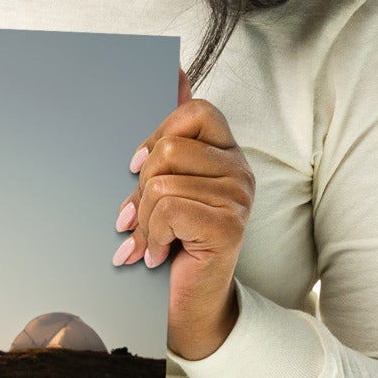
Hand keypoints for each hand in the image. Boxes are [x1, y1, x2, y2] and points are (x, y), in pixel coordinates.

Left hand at [112, 66, 253, 359]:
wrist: (188, 307)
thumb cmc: (173, 245)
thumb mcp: (165, 186)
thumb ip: (171, 135)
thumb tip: (175, 71)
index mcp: (225, 154)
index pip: (196, 111)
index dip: (158, 134)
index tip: (137, 168)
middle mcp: (240, 170)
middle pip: (171, 148)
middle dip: (140, 187)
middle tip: (136, 218)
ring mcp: (239, 197)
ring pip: (163, 182)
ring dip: (143, 220)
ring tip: (147, 242)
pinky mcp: (229, 225)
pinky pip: (170, 208)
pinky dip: (151, 236)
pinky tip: (155, 255)